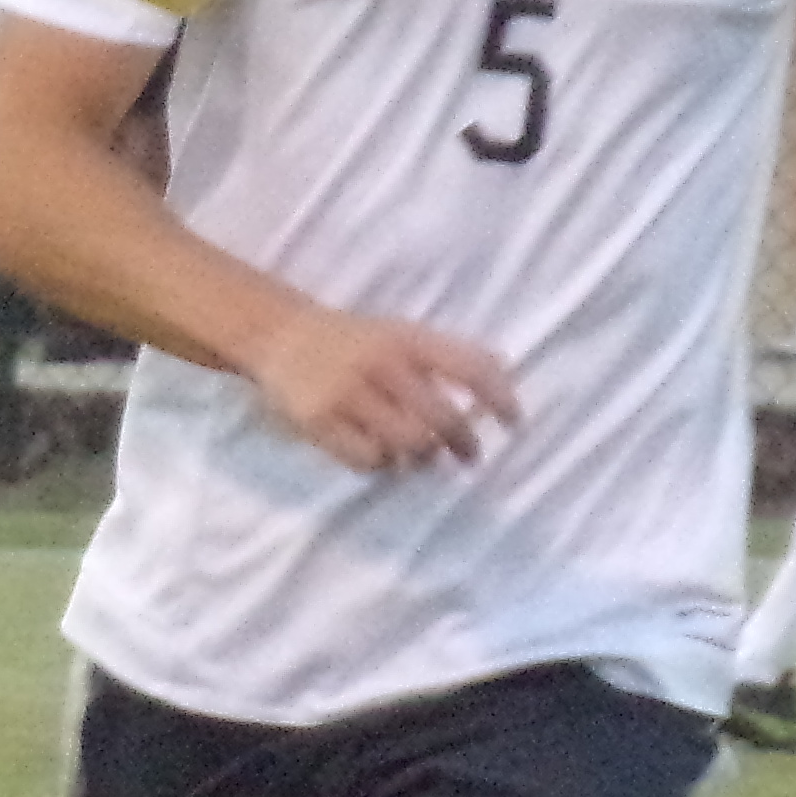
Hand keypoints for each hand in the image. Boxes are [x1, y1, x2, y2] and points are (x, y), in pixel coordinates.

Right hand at [240, 307, 517, 473]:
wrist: (281, 336)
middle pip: (442, 419)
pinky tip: (382, 453)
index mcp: (408, 339)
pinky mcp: (321, 421)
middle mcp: (382, 364)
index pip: (469, 366)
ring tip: (421, 454)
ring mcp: (349, 394)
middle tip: (470, 456)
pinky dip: (383, 464)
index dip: (499, 397)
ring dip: (422, 456)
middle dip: (463, 443)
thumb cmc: (355, 340)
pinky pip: (369, 460)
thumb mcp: (402, 333)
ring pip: (408, 445)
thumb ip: (447, 353)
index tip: (514, 423)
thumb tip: (506, 373)